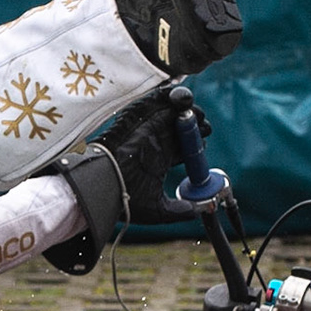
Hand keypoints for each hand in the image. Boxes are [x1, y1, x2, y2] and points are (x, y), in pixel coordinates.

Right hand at [95, 86, 209, 224]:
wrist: (105, 185)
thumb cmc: (126, 198)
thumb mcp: (159, 210)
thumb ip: (181, 210)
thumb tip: (201, 211)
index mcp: (159, 161)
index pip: (182, 149)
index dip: (195, 145)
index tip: (205, 143)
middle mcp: (154, 144)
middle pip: (180, 129)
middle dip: (195, 126)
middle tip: (205, 127)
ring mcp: (149, 131)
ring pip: (173, 115)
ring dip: (188, 113)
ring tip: (199, 116)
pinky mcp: (142, 120)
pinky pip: (159, 103)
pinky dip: (172, 99)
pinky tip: (185, 103)